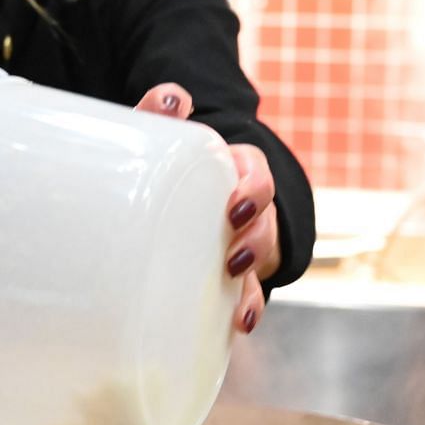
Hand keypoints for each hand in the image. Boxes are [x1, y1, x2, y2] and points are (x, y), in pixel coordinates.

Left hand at [136, 84, 280, 334]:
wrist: (167, 202)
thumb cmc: (168, 167)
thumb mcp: (161, 142)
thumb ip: (158, 115)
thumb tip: (173, 101)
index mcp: (233, 170)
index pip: (256, 174)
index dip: (254, 190)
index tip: (235, 209)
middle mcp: (246, 207)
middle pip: (265, 222)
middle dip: (256, 240)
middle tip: (232, 256)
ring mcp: (243, 242)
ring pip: (262, 260)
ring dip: (254, 280)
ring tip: (237, 299)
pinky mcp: (234, 275)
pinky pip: (248, 294)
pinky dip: (247, 309)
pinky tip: (240, 324)